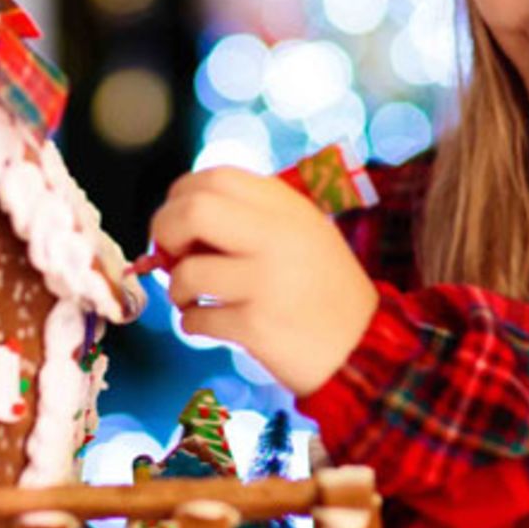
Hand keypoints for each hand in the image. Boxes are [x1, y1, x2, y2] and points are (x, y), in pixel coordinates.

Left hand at [146, 166, 378, 396]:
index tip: (180, 224)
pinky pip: (196, 319)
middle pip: (192, 210)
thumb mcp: (300, 234)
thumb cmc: (320, 290)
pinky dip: (193, 323)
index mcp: (288, 207)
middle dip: (164, 232)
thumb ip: (249, 217)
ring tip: (194, 299)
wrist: (364, 350)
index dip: (181, 197)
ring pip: (187, 272)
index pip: (214, 177)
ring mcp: (268, 281)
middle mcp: (279, 236)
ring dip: (177, 289)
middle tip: (171, 256)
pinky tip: (212, 325)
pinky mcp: (257, 326)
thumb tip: (173, 222)